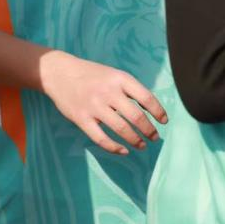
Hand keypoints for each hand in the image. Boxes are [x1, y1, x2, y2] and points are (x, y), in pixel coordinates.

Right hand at [38, 51, 166, 154]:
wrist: (60, 73)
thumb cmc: (93, 75)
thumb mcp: (115, 75)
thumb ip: (130, 90)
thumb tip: (150, 110)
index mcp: (121, 79)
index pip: (146, 98)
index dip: (158, 112)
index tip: (164, 121)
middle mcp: (109, 92)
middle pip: (136, 116)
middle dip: (149, 130)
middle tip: (155, 138)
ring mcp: (94, 106)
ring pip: (120, 128)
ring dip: (135, 140)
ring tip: (142, 145)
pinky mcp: (81, 118)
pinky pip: (100, 138)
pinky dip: (114, 147)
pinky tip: (123, 151)